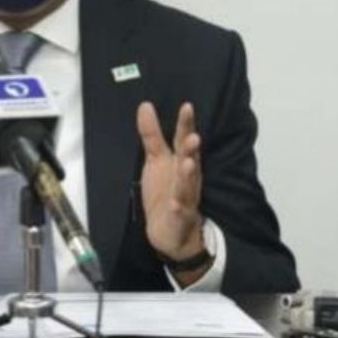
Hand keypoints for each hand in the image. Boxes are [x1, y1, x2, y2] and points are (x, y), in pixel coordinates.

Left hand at [137, 102, 205, 268]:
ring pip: (187, 186)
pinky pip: (180, 213)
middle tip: (193, 136)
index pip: (183, 140)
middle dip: (191, 149)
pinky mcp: (180, 218)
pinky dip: (179, 209)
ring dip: (187, 176)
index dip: (185, 125)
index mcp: (180, 162)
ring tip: (187, 164)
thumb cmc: (165, 190)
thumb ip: (152, 134)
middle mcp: (186, 178)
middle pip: (190, 161)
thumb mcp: (156, 160)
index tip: (187, 106)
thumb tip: (145, 105)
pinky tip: (176, 204)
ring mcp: (185, 198)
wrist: (171, 231)